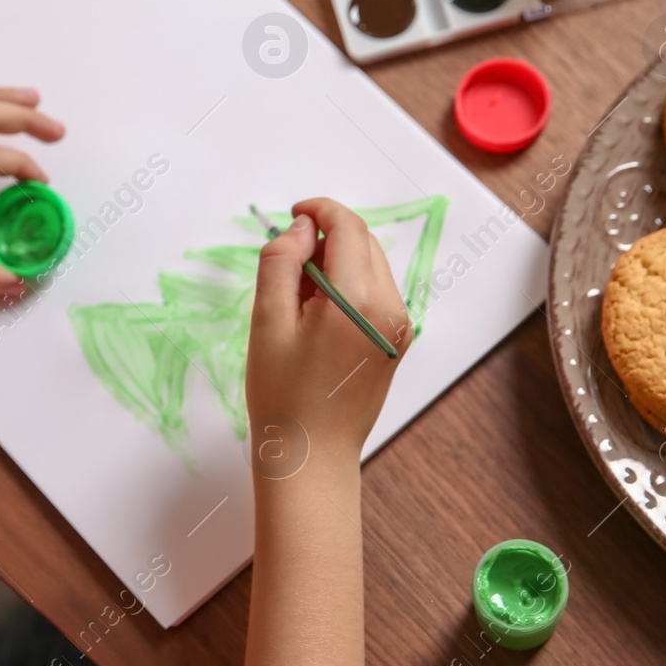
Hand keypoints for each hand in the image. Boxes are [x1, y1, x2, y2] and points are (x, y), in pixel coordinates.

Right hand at [245, 198, 410, 462]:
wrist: (312, 455)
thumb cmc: (283, 396)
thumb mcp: (267, 322)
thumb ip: (281, 262)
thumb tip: (300, 228)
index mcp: (359, 301)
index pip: (350, 228)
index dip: (320, 210)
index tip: (293, 213)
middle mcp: (390, 309)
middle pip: (364, 243)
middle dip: (326, 237)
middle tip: (286, 261)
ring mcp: (399, 326)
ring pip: (370, 265)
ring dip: (335, 261)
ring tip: (296, 295)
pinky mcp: (396, 340)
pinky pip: (374, 292)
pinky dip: (346, 286)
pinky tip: (315, 313)